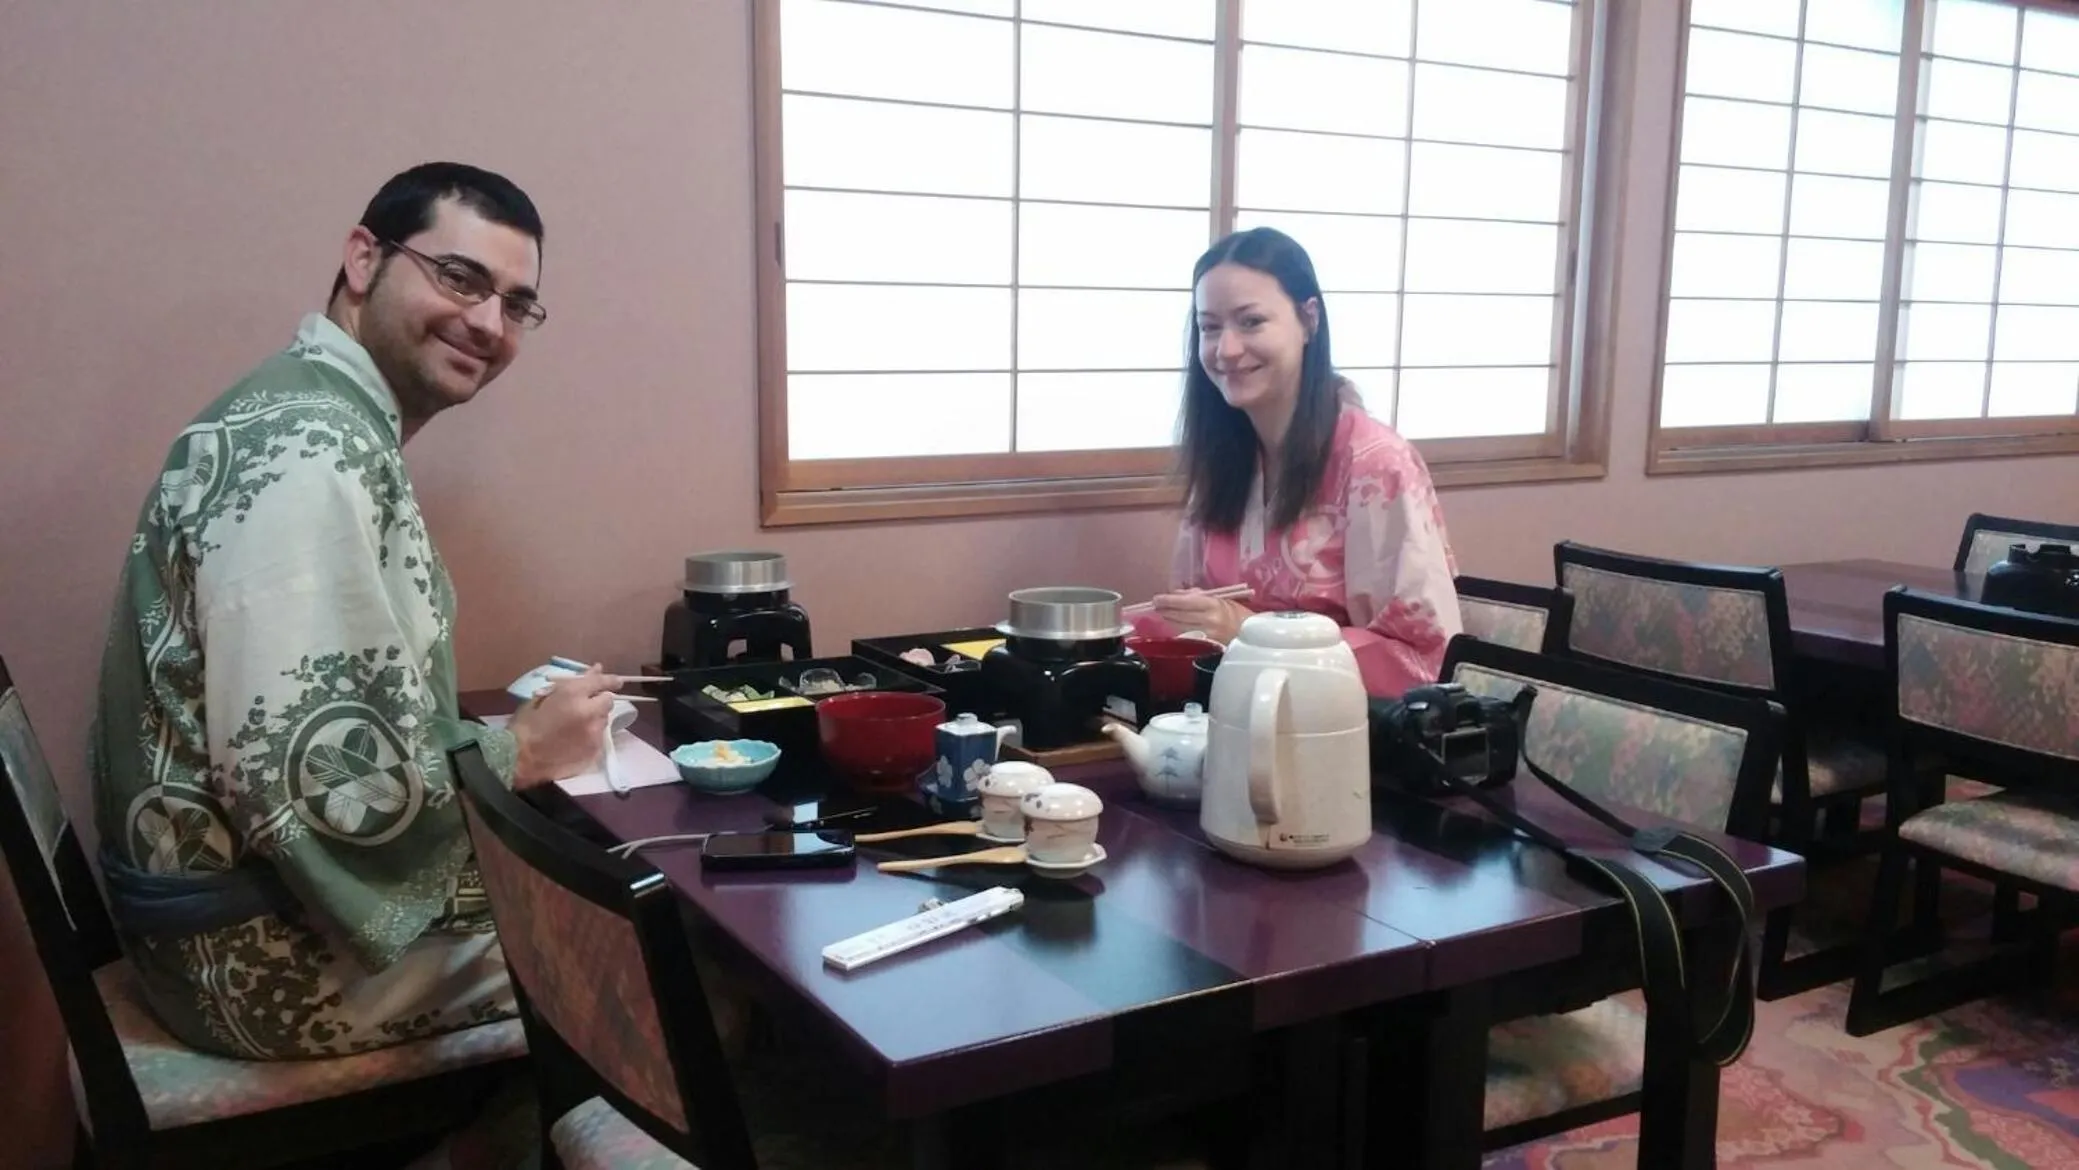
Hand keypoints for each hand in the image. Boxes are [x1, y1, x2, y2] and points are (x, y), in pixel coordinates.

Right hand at [509, 663, 619, 788]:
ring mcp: (594, 733)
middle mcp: (589, 712)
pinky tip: (576, 739)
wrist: (519, 758)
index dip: (609, 680)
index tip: (616, 681)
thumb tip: (594, 670)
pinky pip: (599, 737)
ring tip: (577, 724)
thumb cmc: (526, 724)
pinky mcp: (594, 751)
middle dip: (599, 701)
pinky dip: (591, 735)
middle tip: (585, 705)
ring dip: (595, 718)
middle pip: (607, 702)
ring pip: (604, 720)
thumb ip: (570, 684)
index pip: (600, 682)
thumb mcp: (543, 698)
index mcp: (573, 695)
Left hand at [1149, 590, 1251, 644]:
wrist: (1255, 637)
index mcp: (1214, 605)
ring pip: (1180, 627)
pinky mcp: (1207, 646)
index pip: (1185, 602)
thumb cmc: (1240, 615)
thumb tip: (1178, 595)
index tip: (1157, 598)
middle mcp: (1208, 621)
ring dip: (1169, 620)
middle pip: (1179, 616)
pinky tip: (1174, 627)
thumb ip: (1200, 596)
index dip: (1168, 601)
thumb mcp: (1222, 600)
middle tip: (1156, 606)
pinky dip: (1179, 630)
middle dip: (1165, 610)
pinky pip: (1187, 637)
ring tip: (1162, 614)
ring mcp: (1207, 635)